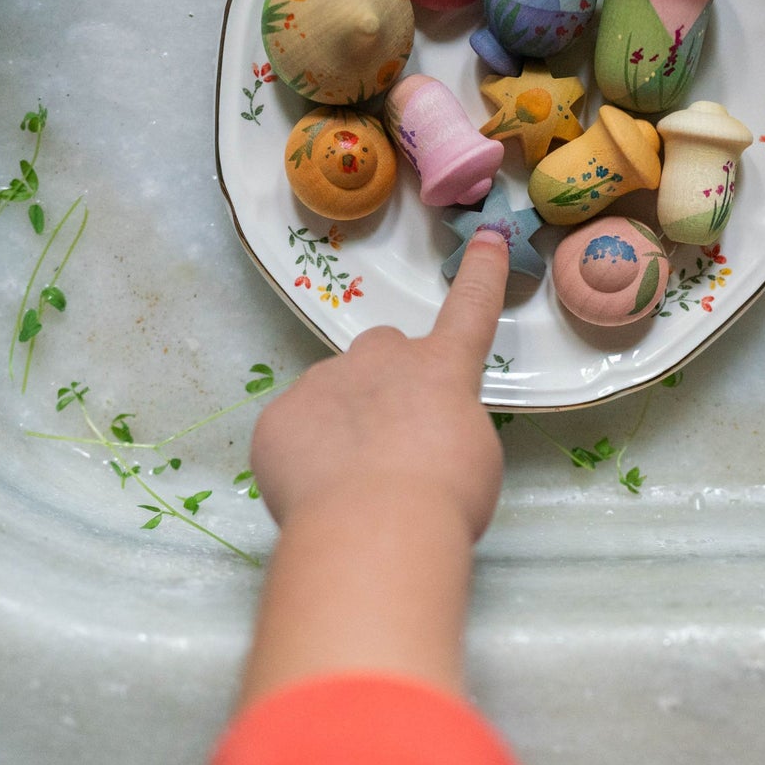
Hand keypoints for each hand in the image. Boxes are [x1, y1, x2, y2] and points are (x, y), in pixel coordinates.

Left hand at [251, 230, 509, 541]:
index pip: (470, 309)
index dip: (480, 273)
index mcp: (442, 369)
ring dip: (342, 423)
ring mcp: (323, 382)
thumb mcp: (473, 458)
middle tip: (393, 439)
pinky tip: (318, 493)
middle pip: (383, 350)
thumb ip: (447, 426)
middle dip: (387, 382)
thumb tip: (415, 437)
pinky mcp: (278, 416)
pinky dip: (303, 455)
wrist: (374, 527)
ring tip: (352, 482)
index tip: (487, 237)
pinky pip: (292, 429)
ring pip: (333, 392)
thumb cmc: (444, 497)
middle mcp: (381, 360)